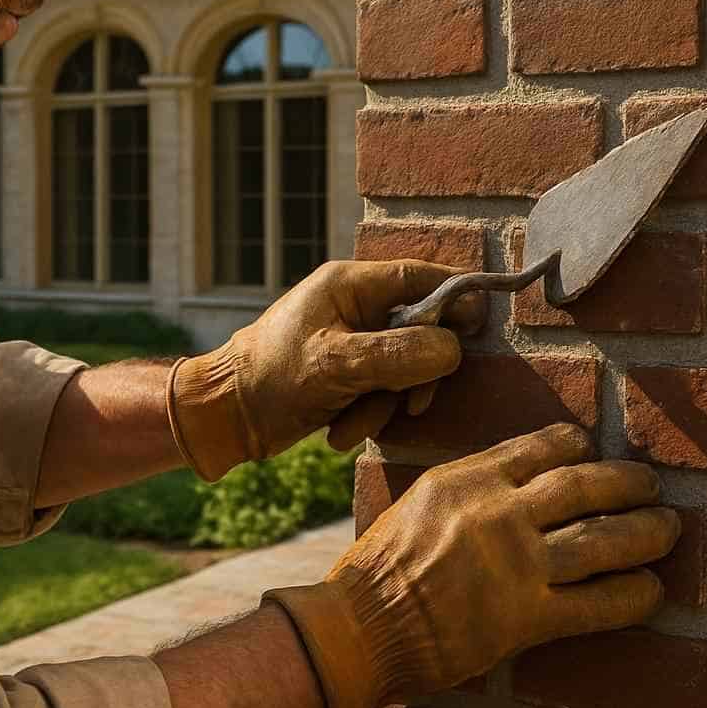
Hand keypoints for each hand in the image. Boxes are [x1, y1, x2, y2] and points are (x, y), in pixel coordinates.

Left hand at [166, 260, 480, 481]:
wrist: (227, 416)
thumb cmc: (272, 376)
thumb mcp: (338, 363)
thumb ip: (400, 353)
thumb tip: (454, 348)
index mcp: (350, 285)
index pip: (420, 277)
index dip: (456, 296)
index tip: (480, 322)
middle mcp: (356, 308)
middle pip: (422, 329)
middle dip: (415, 373)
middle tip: (411, 402)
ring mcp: (354, 342)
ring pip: (405, 368)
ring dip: (385, 403)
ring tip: (351, 423)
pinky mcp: (350, 375)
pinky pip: (385, 391)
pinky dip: (369, 414)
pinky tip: (338, 430)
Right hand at [263, 424, 678, 707]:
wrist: (360, 624)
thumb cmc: (380, 567)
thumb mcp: (419, 501)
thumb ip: (468, 488)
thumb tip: (512, 480)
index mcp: (469, 478)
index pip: (542, 447)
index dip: (579, 448)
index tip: (594, 451)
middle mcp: (499, 511)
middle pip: (584, 486)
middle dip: (627, 484)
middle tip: (651, 485)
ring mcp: (516, 563)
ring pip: (601, 539)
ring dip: (644, 533)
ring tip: (668, 529)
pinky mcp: (525, 616)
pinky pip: (595, 603)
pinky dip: (631, 596)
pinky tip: (651, 590)